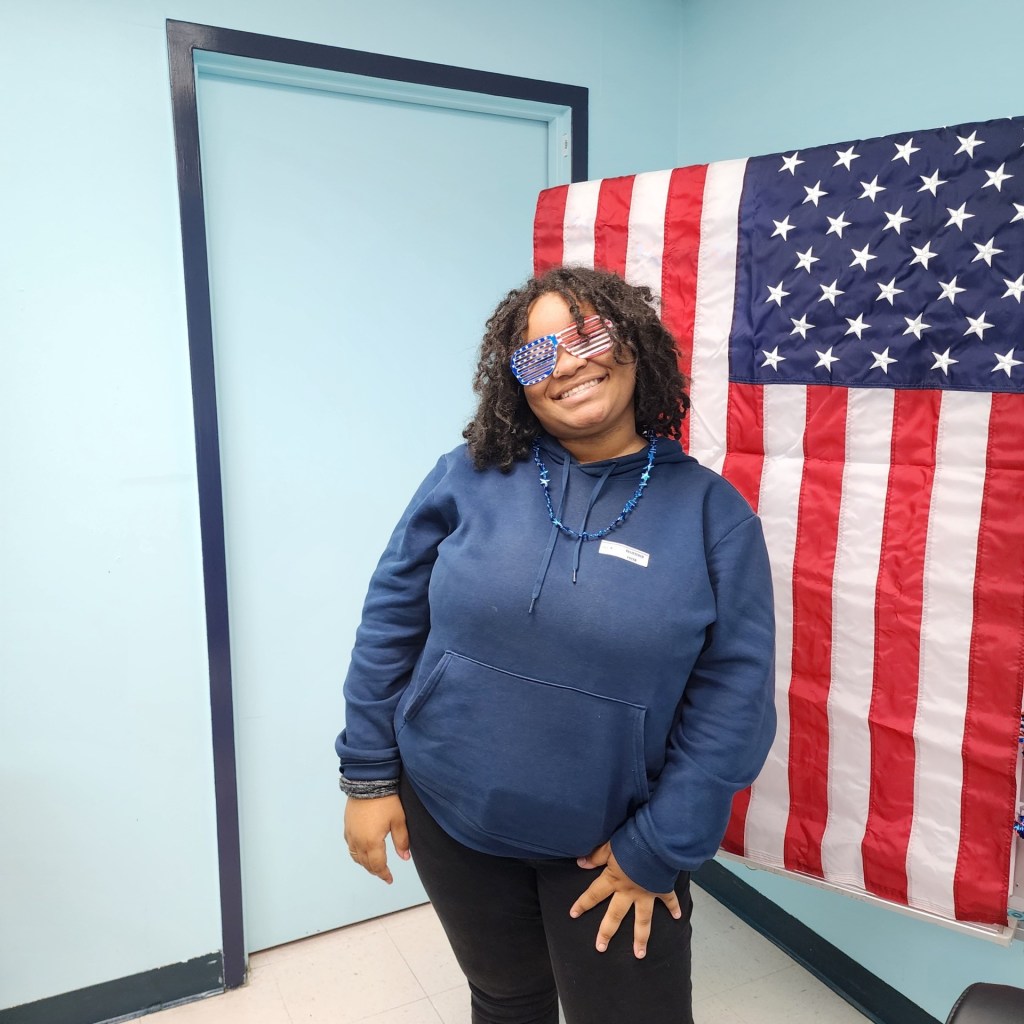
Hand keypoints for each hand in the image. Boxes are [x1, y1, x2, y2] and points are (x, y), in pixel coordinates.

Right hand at [344, 794, 410, 884]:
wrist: (368, 783)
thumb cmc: (386, 801)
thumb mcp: (398, 820)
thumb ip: (402, 841)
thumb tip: (405, 857)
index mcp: (372, 842)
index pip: (378, 865)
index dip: (384, 874)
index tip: (390, 879)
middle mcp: (358, 841)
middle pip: (365, 863)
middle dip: (375, 870)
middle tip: (383, 874)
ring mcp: (350, 834)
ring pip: (356, 857)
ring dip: (364, 863)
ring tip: (374, 865)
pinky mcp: (347, 827)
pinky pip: (350, 846)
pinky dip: (357, 853)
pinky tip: (363, 851)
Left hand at [570, 842, 681, 958]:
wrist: (656, 843)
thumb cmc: (631, 842)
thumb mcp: (610, 846)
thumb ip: (596, 856)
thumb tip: (580, 863)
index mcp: (613, 880)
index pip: (594, 894)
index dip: (583, 903)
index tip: (573, 915)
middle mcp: (628, 892)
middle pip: (615, 915)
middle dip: (606, 932)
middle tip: (600, 948)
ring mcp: (646, 894)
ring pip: (642, 920)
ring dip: (641, 938)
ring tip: (639, 954)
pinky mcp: (662, 889)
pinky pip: (669, 901)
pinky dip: (674, 908)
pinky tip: (678, 917)